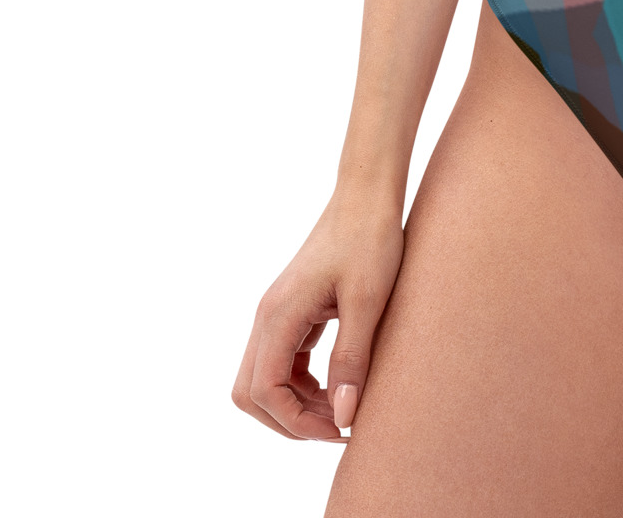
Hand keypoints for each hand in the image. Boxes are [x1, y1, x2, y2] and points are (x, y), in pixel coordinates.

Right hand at [232, 188, 405, 441]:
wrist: (368, 194)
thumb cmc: (370, 239)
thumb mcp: (368, 301)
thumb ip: (352, 359)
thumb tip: (343, 417)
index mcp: (279, 315)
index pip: (266, 391)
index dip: (297, 422)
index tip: (339, 429)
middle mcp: (268, 316)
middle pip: (252, 392)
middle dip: (288, 420)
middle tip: (336, 426)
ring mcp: (277, 312)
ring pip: (264, 379)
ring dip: (295, 404)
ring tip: (341, 408)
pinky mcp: (292, 309)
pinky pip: (283, 360)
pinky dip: (302, 383)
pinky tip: (336, 384)